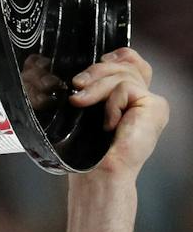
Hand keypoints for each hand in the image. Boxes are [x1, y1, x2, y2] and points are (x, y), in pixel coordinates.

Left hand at [69, 47, 168, 180]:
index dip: (116, 56)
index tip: (96, 62)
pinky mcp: (154, 105)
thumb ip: (93, 92)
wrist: (100, 174)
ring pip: (123, 74)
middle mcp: (145, 99)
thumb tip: (81, 75)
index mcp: (131, 100)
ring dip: (96, 87)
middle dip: (97, 70)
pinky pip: (125, 88)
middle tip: (77, 84)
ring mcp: (152, 102)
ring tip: (80, 102)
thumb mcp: (87, 113)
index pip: (132, 62)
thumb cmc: (88, 152)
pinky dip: (111, 104)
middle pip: (126, 65)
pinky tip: (108, 123)